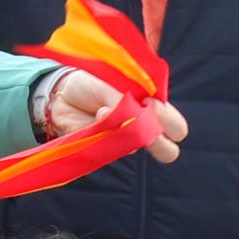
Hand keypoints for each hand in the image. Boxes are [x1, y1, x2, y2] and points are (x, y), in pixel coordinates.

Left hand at [42, 71, 186, 162]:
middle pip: (168, 152)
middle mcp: (142, 131)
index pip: (177, 127)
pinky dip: (98, 131)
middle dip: (157, 141)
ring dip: (119, 129)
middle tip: (138, 123)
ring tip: (102, 109)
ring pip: (133, 148)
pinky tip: (91, 117)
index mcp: (153, 112)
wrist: (61, 95)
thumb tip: (126, 122)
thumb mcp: (112, 86)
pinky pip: (106, 147)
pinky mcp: (101, 150)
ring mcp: (123, 143)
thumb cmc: (93, 86)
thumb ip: (122, 104)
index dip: (167, 118)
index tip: (148, 101)